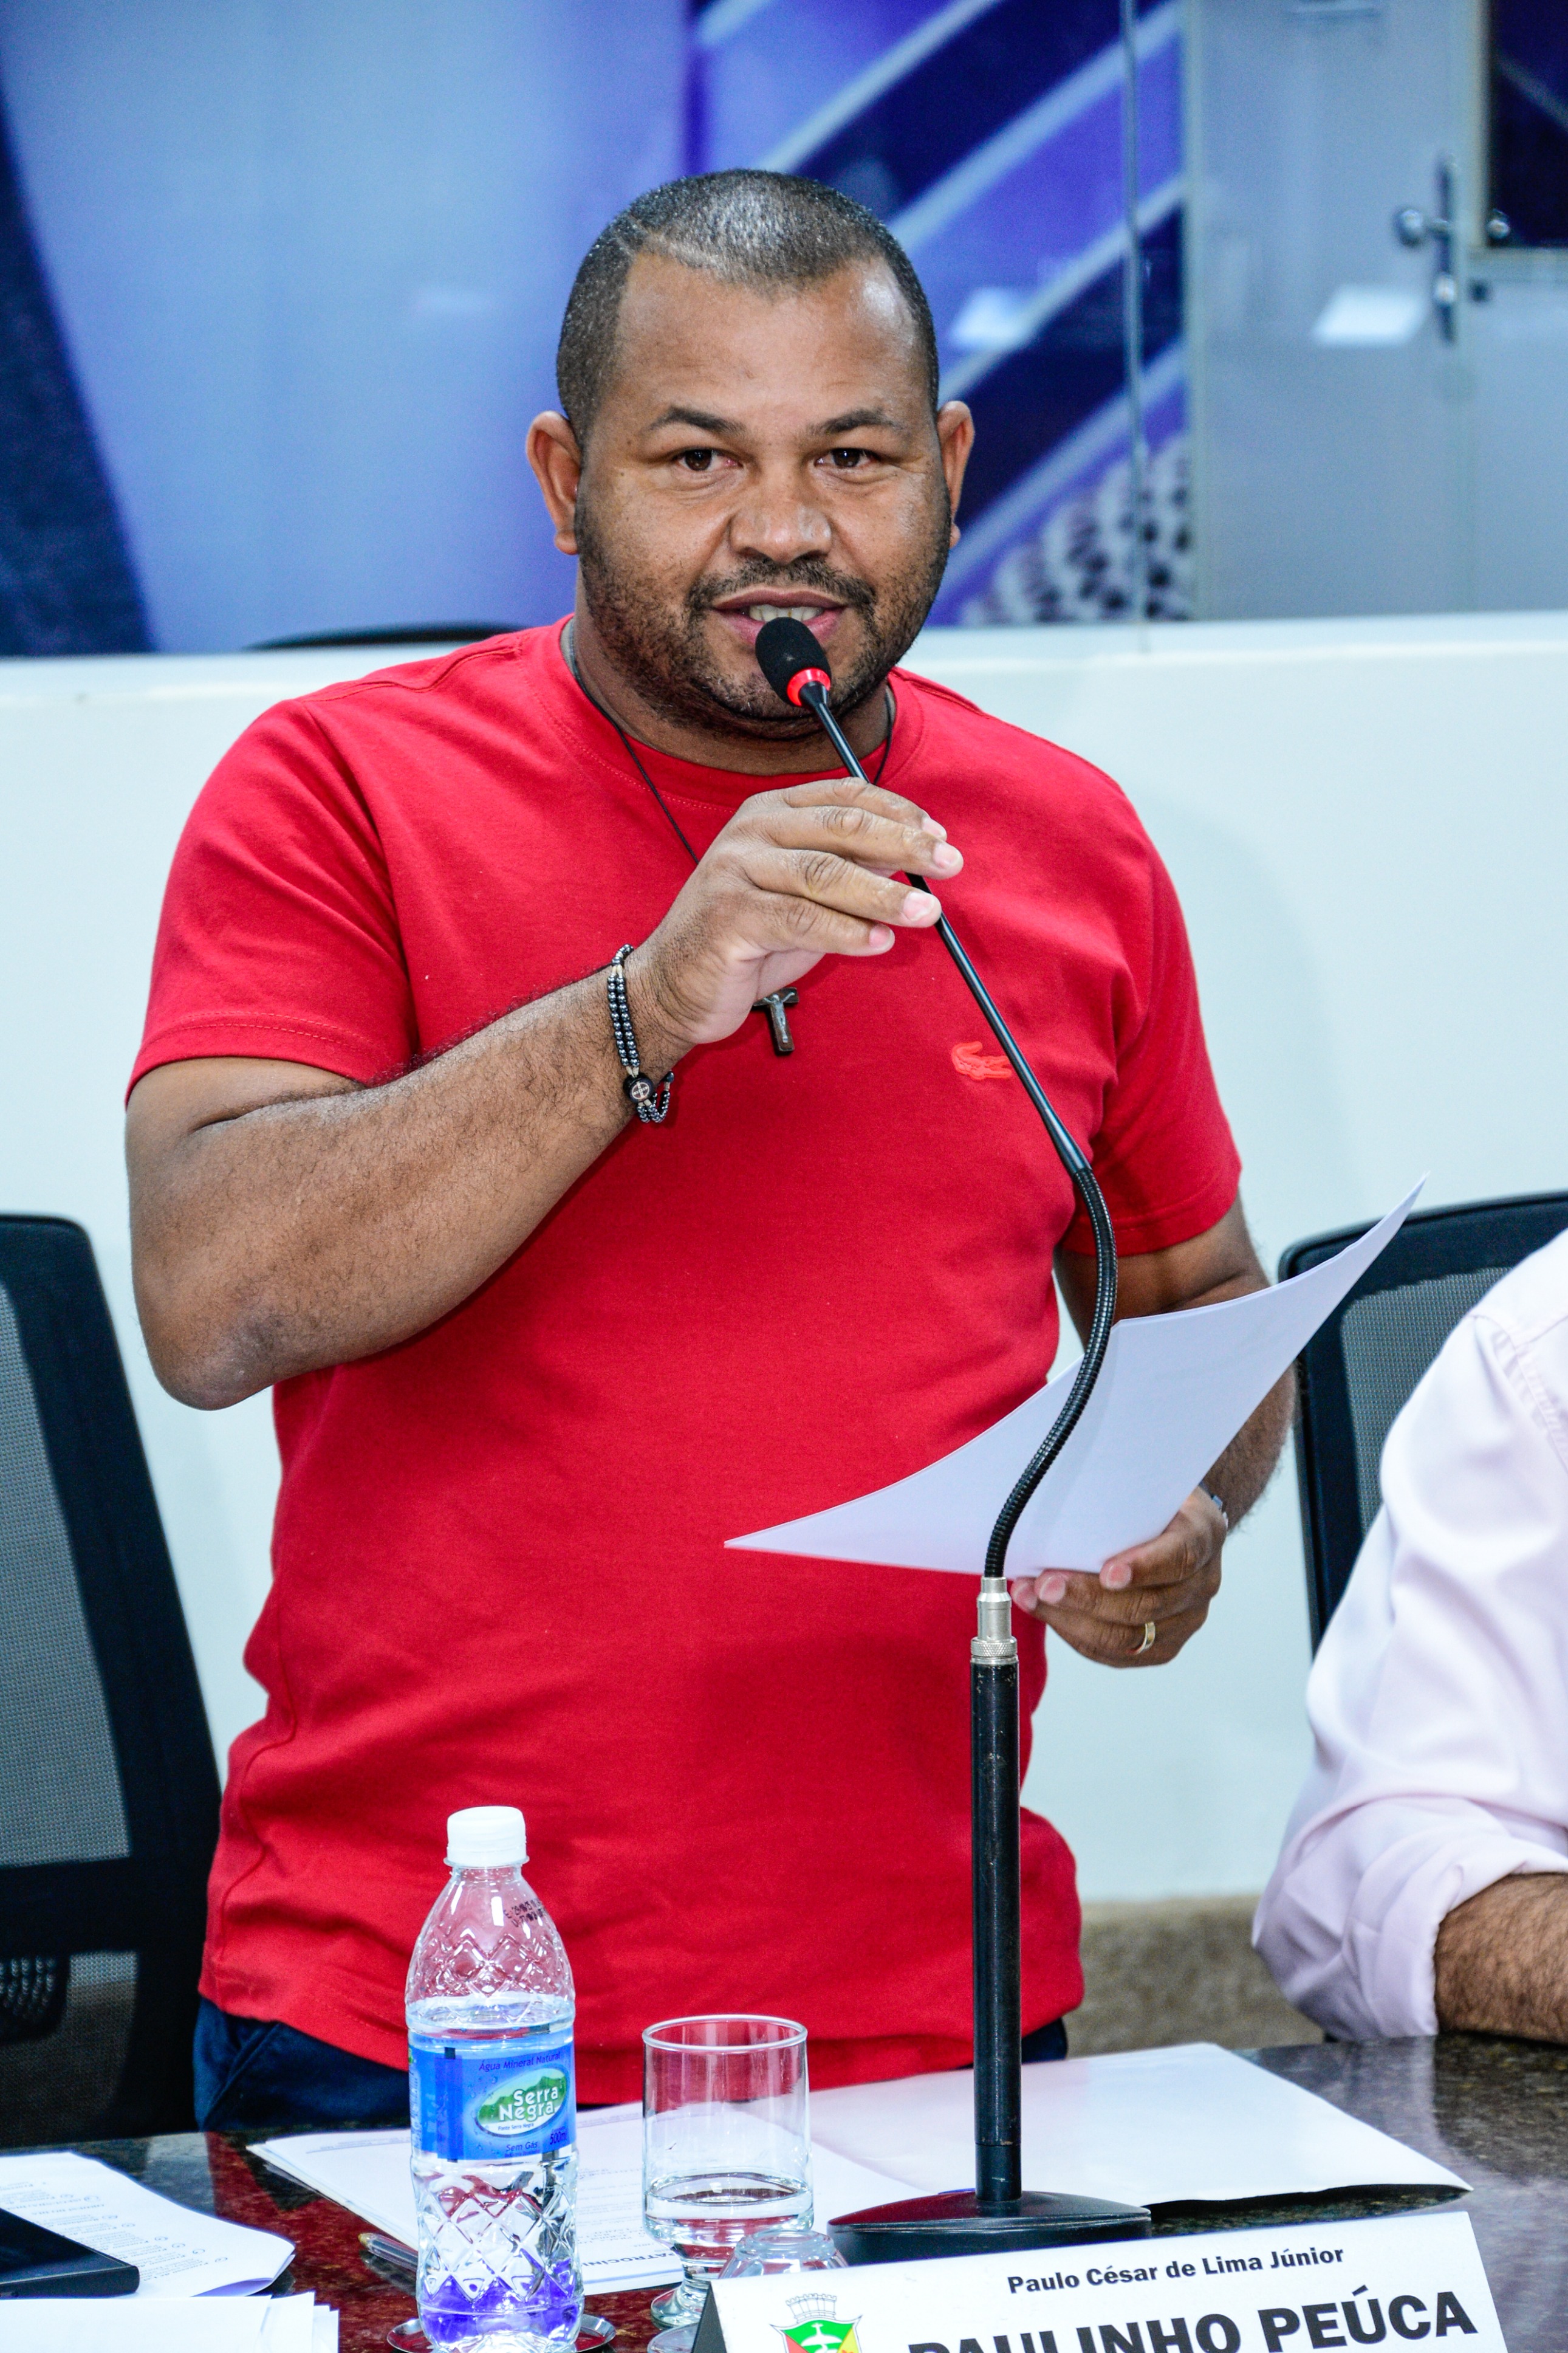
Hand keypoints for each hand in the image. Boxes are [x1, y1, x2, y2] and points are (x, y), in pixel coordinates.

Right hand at [625, 776, 961, 1059]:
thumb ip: (847, 872)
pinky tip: (879, 943)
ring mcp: (735, 871)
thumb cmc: (744, 939)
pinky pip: (800, 920)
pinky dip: (846, 932)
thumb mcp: (803, 895)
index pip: (843, 796)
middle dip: (903, 845)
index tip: (939, 834)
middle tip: (948, 864)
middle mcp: (750, 832)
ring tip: (926, 911)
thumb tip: (910, 859)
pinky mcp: (729, 917)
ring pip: (824, 874)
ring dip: (883, 894)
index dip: (897, 812)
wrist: (672, 986)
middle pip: (840, 828)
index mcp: (769, 812)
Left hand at [1008, 1490, 1225, 1666]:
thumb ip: (1119, 1493)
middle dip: (1088, 1597)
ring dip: (1071, 1618)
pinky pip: (1113, 1652)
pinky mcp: (1160, 1647)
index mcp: (1203, 1536)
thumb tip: (1057, 1491)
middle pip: (1146, 1605)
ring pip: (1125, 1637)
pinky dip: (1073, 1632)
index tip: (1108, 1572)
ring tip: (1031, 1597)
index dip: (1145, 1567)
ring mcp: (1184, 1621)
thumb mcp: (1146, 1484)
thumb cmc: (1150, 1501)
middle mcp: (1202, 1584)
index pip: (1181, 1557)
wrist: (1174, 1526)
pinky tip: (1044, 1611)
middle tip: (1045, 1584)